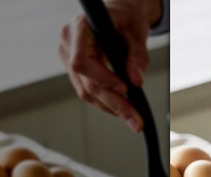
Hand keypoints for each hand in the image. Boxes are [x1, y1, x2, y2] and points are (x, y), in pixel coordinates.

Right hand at [59, 0, 160, 132]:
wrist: (117, 15)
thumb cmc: (125, 18)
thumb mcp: (136, 31)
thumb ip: (137, 54)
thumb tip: (137, 81)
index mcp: (79, 29)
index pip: (81, 62)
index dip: (102, 79)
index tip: (125, 89)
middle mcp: (68, 45)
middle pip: (86, 83)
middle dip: (114, 104)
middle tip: (136, 121)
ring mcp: (68, 58)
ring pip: (86, 92)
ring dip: (111, 108)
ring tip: (134, 119)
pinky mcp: (75, 70)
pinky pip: (88, 91)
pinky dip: (107, 102)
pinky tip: (124, 109)